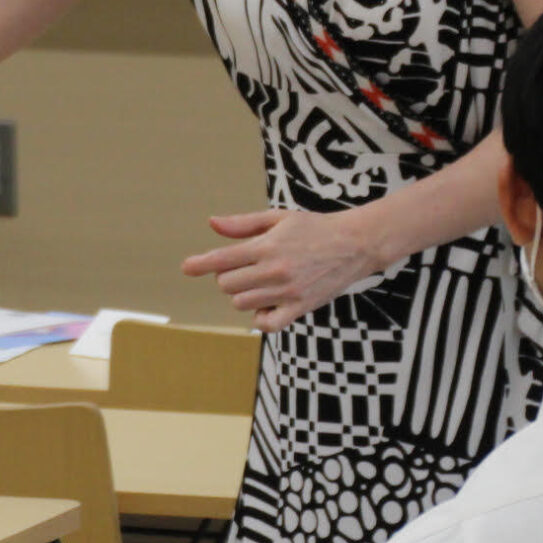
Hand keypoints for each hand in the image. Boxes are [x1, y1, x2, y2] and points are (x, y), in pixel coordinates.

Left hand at [182, 209, 381, 332]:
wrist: (354, 244)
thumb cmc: (314, 228)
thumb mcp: (278, 218)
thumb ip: (243, 224)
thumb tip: (212, 224)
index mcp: (266, 246)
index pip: (222, 259)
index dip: (200, 264)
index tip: (187, 267)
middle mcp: (274, 271)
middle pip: (227, 285)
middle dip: (227, 277)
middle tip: (244, 268)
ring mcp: (287, 292)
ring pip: (242, 304)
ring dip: (242, 295)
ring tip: (258, 282)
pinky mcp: (300, 308)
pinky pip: (267, 324)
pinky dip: (260, 318)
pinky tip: (266, 304)